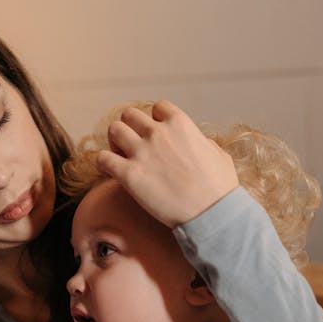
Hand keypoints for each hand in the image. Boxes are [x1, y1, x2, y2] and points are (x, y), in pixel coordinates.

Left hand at [98, 101, 237, 227]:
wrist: (211, 214)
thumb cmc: (220, 189)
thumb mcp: (218, 155)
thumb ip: (202, 143)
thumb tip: (197, 143)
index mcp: (181, 124)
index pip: (158, 107)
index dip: (155, 120)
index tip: (156, 133)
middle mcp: (158, 133)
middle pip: (130, 115)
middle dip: (131, 127)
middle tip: (133, 144)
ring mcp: (142, 152)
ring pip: (114, 130)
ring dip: (115, 141)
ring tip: (120, 156)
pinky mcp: (129, 174)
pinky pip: (103, 158)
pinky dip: (103, 163)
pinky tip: (110, 172)